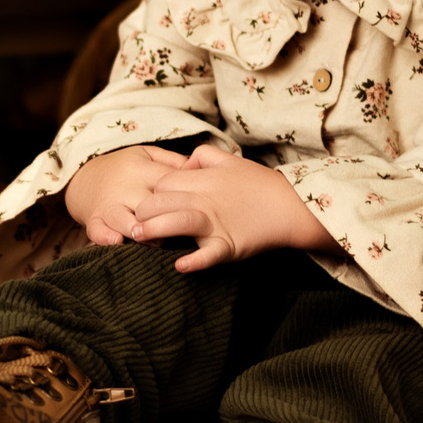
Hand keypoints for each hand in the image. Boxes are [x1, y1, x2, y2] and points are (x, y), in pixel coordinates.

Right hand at [65, 144, 191, 245]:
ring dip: (139, 230)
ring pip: (123, 218)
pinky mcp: (94, 220)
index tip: (200, 207)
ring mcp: (108, 204)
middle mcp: (124, 187)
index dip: (186, 195)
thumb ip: (173, 161)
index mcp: (140, 168)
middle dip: (164, 217)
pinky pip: (97, 231)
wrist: (84, 177)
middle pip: (147, 203)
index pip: (167, 182)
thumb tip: (200, 172)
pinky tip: (117, 242)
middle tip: (181, 228)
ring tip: (151, 238)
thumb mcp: (146, 154)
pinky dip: (106, 237)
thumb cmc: (125, 168)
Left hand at [130, 143, 333, 272]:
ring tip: (140, 237)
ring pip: (178, 222)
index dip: (150, 193)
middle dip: (142, 212)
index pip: (162, 183)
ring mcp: (216, 223)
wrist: (290, 206)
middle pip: (162, 201)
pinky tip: (180, 266)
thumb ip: (203, 156)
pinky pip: (210, 254)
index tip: (145, 206)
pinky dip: (195, 261)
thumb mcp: (230, 160)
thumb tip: (182, 163)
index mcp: (203, 180)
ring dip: (156, 230)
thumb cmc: (259, 184)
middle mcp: (205, 200)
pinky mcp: (230, 245)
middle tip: (132, 224)